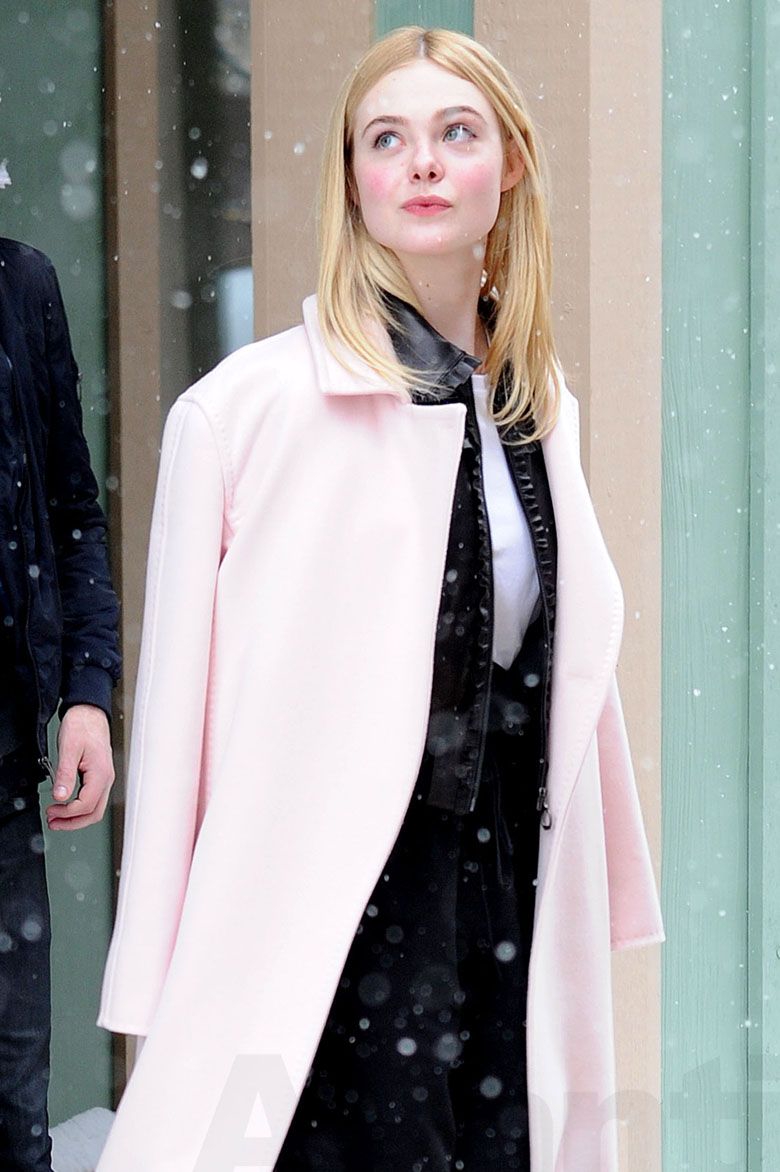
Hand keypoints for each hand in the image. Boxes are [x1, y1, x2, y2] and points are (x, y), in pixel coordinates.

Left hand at [45, 704, 114, 830]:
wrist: (90, 714)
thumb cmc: (82, 727)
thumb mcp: (69, 749)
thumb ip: (65, 774)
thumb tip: (60, 796)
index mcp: (101, 773)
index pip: (86, 805)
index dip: (67, 813)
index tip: (52, 811)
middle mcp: (106, 778)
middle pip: (94, 813)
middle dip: (73, 822)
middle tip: (54, 823)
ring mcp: (104, 778)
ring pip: (95, 809)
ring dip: (76, 817)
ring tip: (58, 817)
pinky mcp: (99, 776)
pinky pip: (93, 799)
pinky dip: (79, 808)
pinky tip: (67, 805)